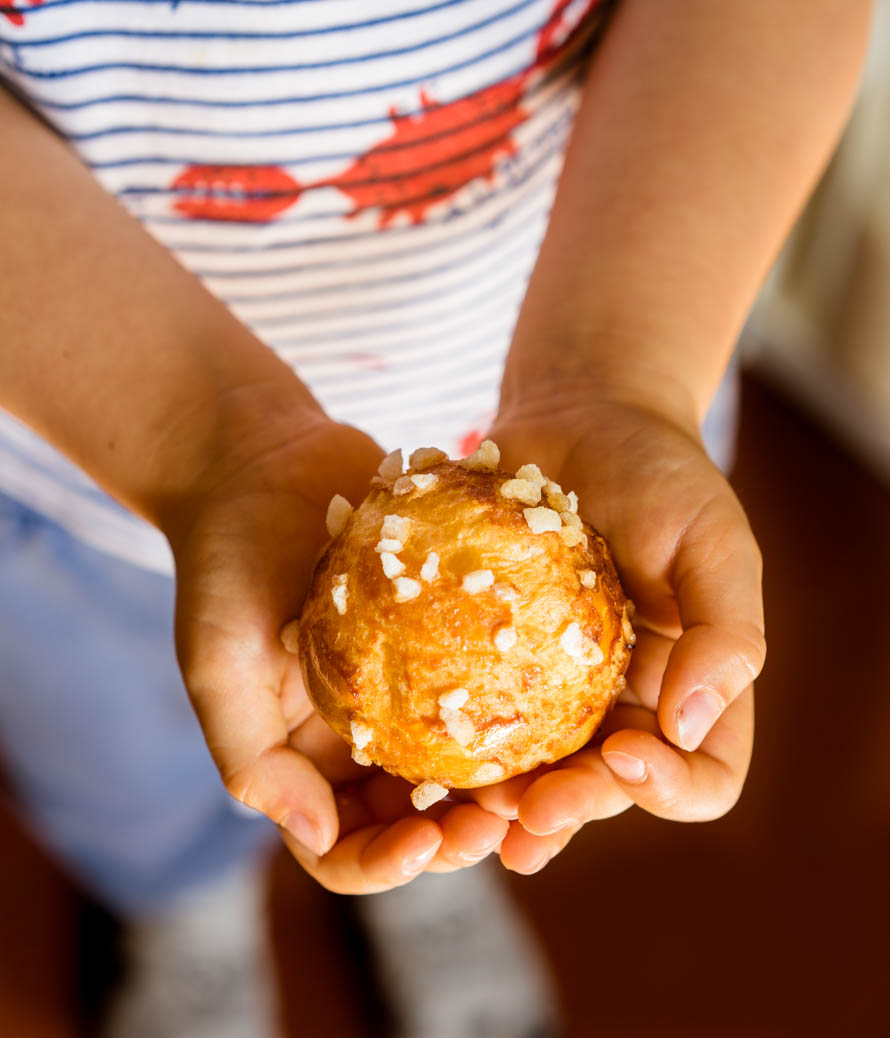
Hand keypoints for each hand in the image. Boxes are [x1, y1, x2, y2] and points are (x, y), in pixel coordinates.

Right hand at [162, 411, 507, 893]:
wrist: (264, 464)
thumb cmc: (226, 561)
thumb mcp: (217, 663)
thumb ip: (253, 758)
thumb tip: (318, 836)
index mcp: (302, 760)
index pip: (342, 845)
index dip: (384, 863)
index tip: (427, 842)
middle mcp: (360, 736)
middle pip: (416, 816)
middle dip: (461, 832)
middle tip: (507, 819)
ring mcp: (405, 685)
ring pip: (463, 760)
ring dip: (502, 780)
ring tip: (543, 773)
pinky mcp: (443, 633)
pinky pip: (488, 679)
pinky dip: (518, 702)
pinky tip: (556, 696)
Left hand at [465, 392, 763, 872]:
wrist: (580, 418)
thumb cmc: (661, 474)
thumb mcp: (715, 540)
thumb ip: (727, 632)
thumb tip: (690, 727)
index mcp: (692, 688)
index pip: (702, 776)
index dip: (671, 788)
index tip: (626, 752)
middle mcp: (624, 702)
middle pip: (608, 790)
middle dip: (572, 810)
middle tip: (527, 814)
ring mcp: (555, 686)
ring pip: (536, 770)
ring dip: (505, 802)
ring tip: (470, 815)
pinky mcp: (492, 657)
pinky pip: (474, 712)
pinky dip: (454, 741)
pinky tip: (418, 754)